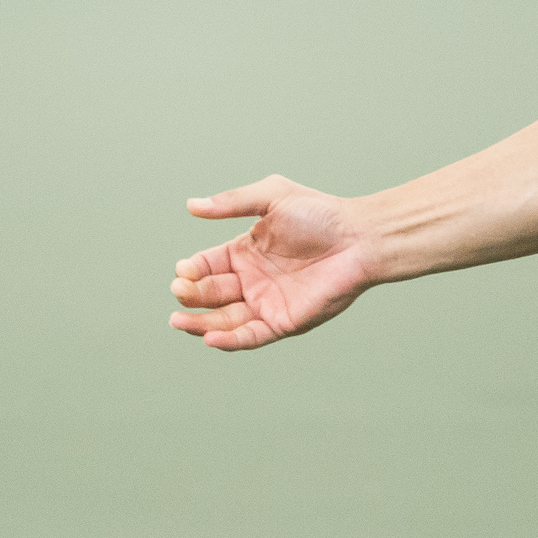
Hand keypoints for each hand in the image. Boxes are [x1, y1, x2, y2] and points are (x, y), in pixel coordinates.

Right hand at [168, 176, 372, 350]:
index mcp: (246, 252)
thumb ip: (232, 202)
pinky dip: (230, 339)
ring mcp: (267, 303)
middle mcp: (252, 280)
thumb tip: (191, 205)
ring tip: (178, 321)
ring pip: (225, 319)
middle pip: (211, 293)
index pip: (207, 265)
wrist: (359, 238)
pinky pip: (251, 336)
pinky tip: (210, 337)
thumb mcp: (272, 197)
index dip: (192, 269)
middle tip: (179, 291)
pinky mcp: (284, 322)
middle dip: (191, 294)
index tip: (182, 270)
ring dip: (199, 323)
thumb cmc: (320, 213)